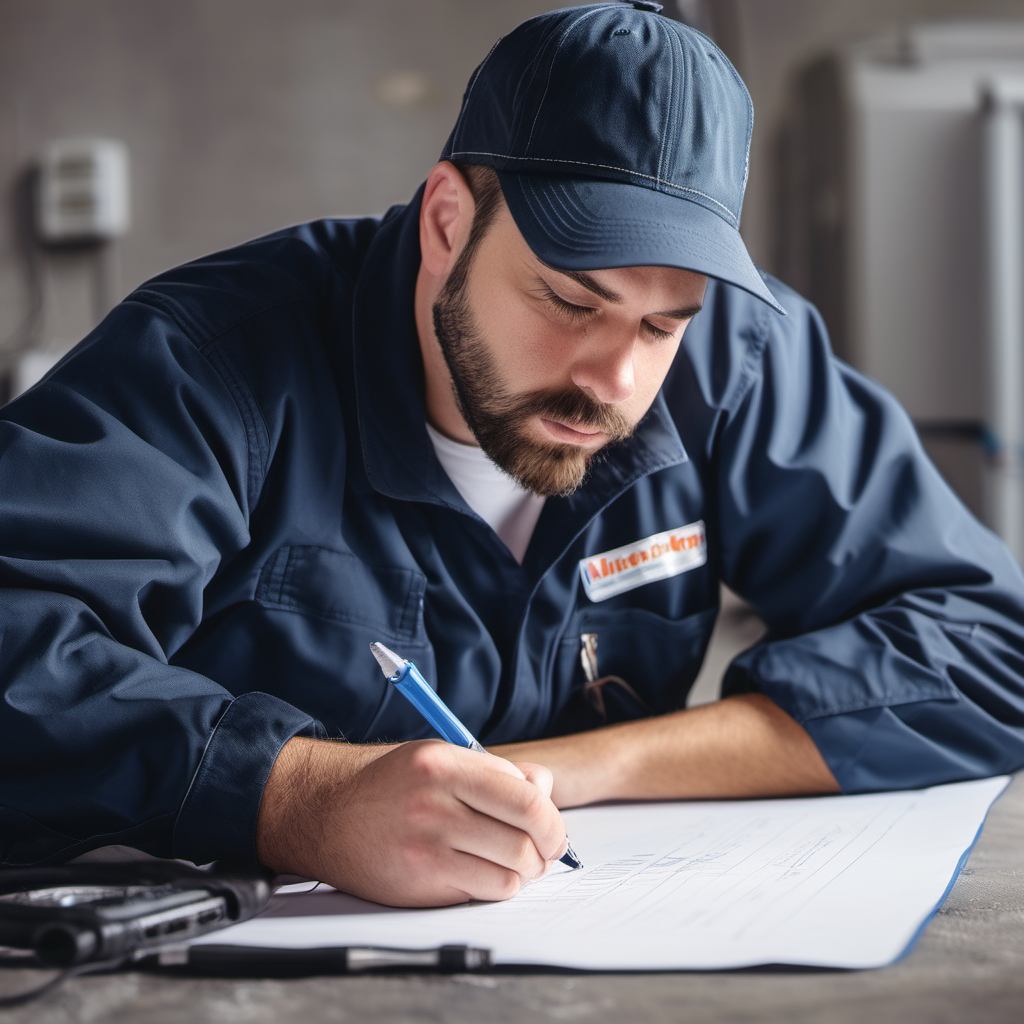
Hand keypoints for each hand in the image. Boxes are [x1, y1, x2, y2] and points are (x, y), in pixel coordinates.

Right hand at [256, 736, 568, 906]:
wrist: (325, 811)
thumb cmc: (390, 782)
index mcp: (445, 766)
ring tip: (514, 861)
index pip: (527, 800)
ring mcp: (424, 850)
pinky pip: (481, 894)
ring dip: (522, 872)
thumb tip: (546, 788)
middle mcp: (434, 807)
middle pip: (524, 842)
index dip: (552, 821)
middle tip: (542, 850)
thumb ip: (497, 771)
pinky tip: (483, 872)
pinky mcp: (417, 885)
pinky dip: (494, 886)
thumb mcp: (441, 756)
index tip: (554, 830)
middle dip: (545, 851)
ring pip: (509, 874)